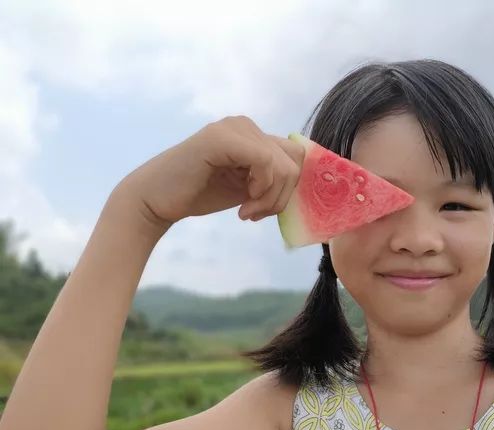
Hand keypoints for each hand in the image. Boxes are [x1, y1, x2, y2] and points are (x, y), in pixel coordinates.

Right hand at [112, 115, 304, 228]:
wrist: (157, 200)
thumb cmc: (200, 194)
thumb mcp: (249, 187)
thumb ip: (274, 179)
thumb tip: (310, 183)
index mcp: (253, 135)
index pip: (297, 156)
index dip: (289, 188)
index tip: (266, 210)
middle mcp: (245, 125)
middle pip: (296, 160)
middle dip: (282, 195)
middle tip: (257, 214)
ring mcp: (233, 128)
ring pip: (284, 165)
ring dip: (271, 198)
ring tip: (248, 212)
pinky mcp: (222, 138)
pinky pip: (266, 163)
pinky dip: (261, 190)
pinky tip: (242, 205)